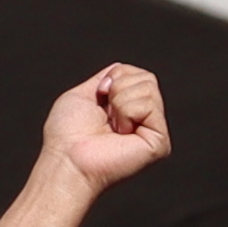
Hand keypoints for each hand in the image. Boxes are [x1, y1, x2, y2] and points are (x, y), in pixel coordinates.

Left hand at [43, 62, 169, 191]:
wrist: (68, 158)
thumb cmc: (67, 132)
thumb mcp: (84, 94)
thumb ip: (106, 80)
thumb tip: (121, 68)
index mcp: (129, 109)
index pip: (136, 73)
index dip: (113, 78)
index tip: (99, 96)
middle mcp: (145, 119)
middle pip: (147, 77)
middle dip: (118, 88)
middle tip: (106, 115)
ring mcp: (155, 130)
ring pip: (149, 87)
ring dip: (120, 102)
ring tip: (112, 126)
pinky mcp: (160, 142)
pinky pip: (149, 105)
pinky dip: (127, 112)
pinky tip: (121, 132)